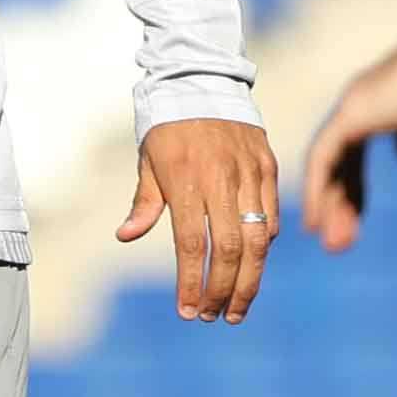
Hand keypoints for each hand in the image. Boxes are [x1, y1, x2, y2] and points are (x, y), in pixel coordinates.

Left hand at [116, 115, 279, 322]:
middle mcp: (221, 179)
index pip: (192, 245)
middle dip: (223, 291)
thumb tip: (125, 236)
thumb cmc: (168, 126)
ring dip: (249, 280)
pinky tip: (251, 266)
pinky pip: (270, 216)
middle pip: (231, 249)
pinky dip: (262, 246)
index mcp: (185, 179)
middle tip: (214, 317)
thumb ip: (144, 203)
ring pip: (258, 239)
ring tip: (236, 307)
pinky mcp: (268, 167)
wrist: (203, 79)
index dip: (192, 282)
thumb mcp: (148, 161)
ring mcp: (250, 173)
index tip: (187, 311)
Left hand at [297, 24, 396, 250]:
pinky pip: (323, 159)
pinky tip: (315, 221)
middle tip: (339, 242)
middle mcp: (361, 100)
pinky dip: (317, 190)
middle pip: (339, 160)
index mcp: (382, 100)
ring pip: (327, 163)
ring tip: (331, 245)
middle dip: (340, 202)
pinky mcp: (354, 113)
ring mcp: (354, 105)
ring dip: (329, 205)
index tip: (354, 215)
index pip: (355, 151)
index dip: (355, 185)